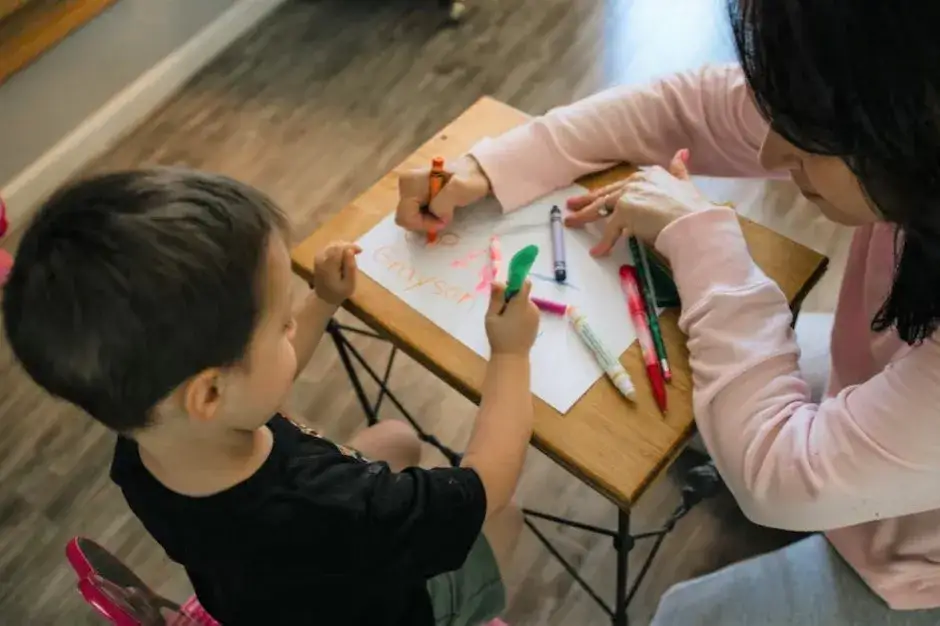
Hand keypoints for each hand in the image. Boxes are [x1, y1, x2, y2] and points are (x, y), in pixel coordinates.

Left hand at [314, 242, 361, 304]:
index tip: (360, 251)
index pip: (339, 248)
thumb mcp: (349, 284)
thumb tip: (350, 251)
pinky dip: (338, 249)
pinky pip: (329, 247)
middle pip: (336, 244)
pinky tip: (344, 256)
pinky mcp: (318, 257)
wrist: (323, 297)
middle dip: (347, 246)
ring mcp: (318, 257)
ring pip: (332, 244)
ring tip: (351, 255)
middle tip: (357, 253)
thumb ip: (350, 267)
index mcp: (328, 266)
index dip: (351, 246)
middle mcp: (321, 259)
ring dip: (343, 247)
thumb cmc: (339, 293)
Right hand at [395, 155, 490, 231]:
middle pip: (405, 218)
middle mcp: (404, 185)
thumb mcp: (461, 188)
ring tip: (444, 212)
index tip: (444, 219)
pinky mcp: (414, 197)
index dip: (424, 223)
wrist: (475, 174)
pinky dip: (427, 219)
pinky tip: (440, 210)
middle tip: (444, 217)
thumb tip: (437, 214)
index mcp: (410, 181)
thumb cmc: (469, 180)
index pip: (406, 215)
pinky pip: (414, 216)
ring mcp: (408, 191)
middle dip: (425, 223)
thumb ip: (444, 202)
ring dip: (427, 221)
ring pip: (409, 219)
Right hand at [485, 281, 539, 356]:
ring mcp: (536, 316)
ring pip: (524, 303)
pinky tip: (512, 326)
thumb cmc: (499, 337)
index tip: (504, 291)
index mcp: (521, 305)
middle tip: (499, 311)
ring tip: (505, 321)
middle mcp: (532, 308)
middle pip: (522, 294)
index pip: (524, 284)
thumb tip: (497, 281)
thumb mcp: (491, 316)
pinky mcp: (536, 323)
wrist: (512, 358)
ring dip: (516, 306)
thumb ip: (495, 298)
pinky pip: (528, 311)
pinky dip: (520, 314)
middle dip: (512, 298)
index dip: (514, 282)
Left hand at [565, 149, 713, 255]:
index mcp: (650, 174)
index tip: (597, 197)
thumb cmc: (693, 209)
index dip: (609, 192)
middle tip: (572, 205)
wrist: (693, 222)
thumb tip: (682, 153)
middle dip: (587, 200)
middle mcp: (637, 180)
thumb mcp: (687, 184)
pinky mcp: (624, 211)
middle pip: (606, 193)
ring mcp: (628, 194)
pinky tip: (598, 251)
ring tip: (571, 222)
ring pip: (601, 207)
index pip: (622, 185)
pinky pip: (610, 230)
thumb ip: (680, 170)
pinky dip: (604, 243)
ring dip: (584, 215)